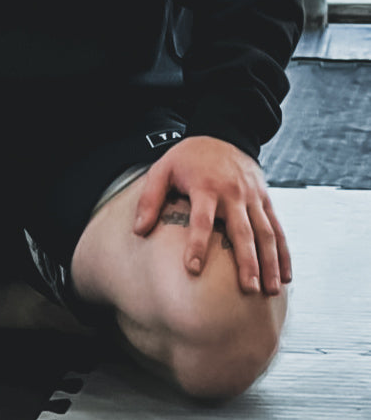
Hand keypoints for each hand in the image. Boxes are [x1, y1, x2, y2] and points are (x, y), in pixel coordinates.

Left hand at [132, 135, 290, 296]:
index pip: (202, 220)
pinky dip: (284, 253)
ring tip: (270, 291)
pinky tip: (286, 276)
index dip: (197, 245)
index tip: (193, 269)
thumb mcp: (163, 169)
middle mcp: (232, 193)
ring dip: (270, 262)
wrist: (224, 134)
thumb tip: (139, 231)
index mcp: (205, 186)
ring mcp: (252, 197)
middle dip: (247, 261)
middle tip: (248, 289)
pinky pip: (278, 228)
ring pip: (266, 233)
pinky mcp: (266, 199)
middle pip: (242, 231)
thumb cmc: (189, 157)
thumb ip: (150, 199)